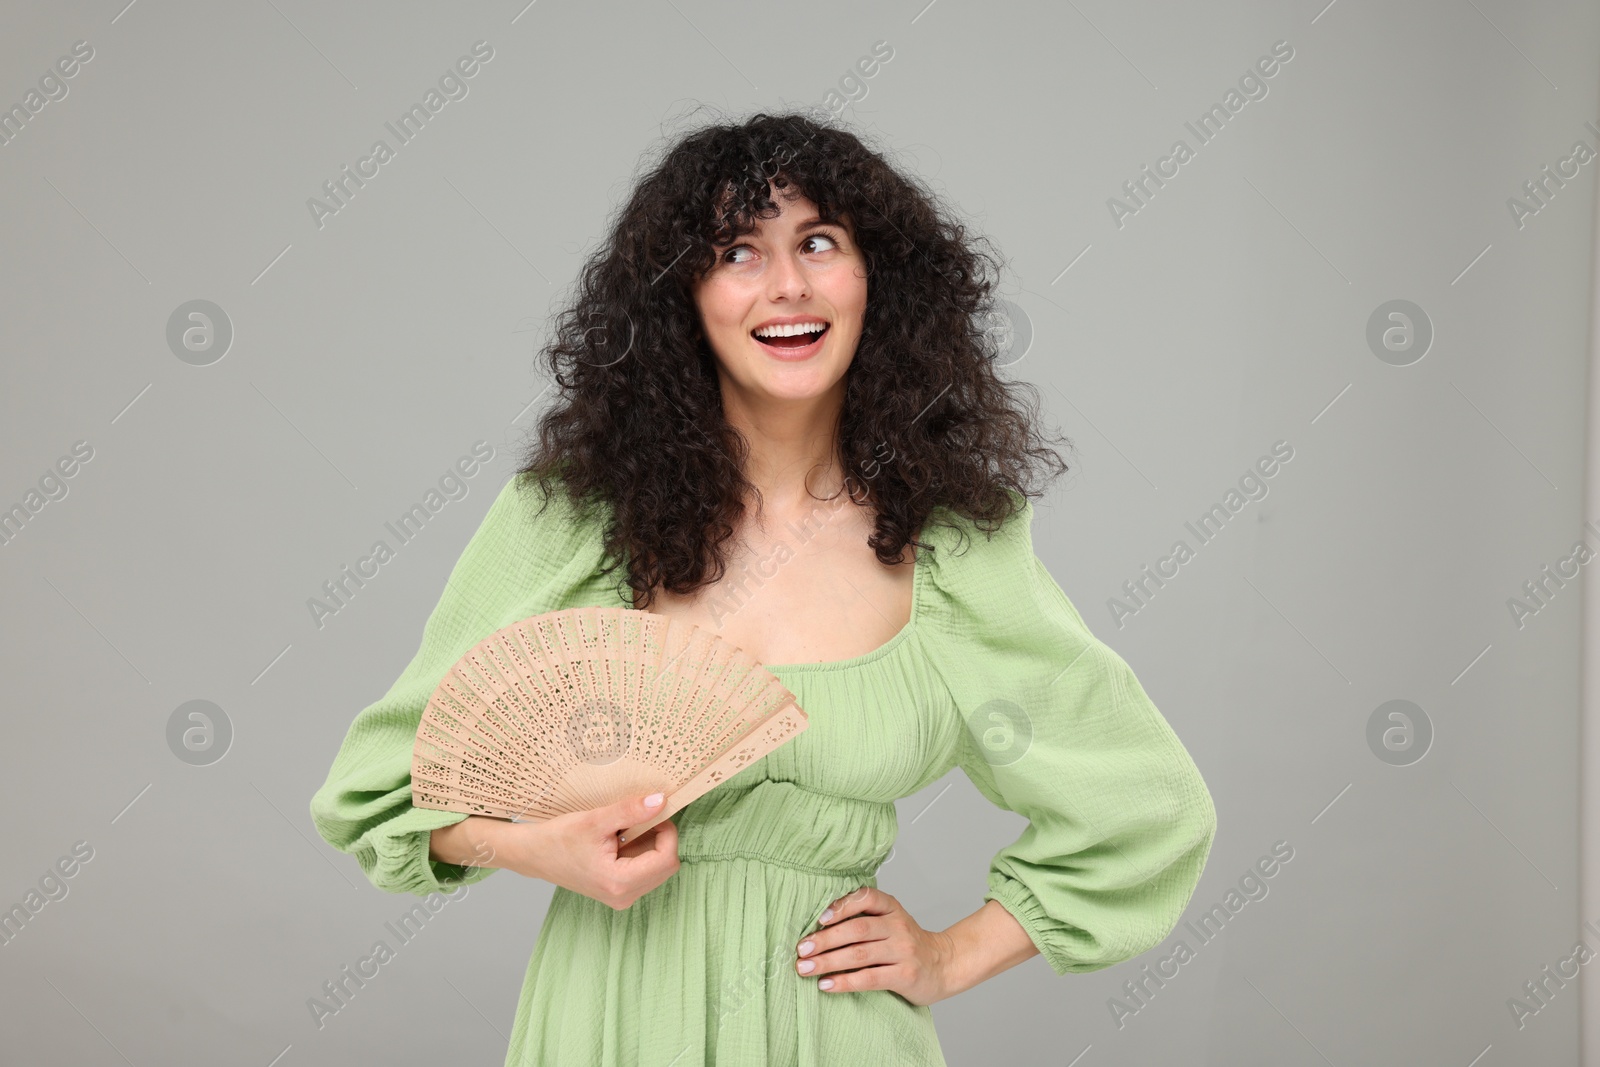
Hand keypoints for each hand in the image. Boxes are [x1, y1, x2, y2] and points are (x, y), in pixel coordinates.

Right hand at [516, 792, 680, 909]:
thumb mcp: (596, 820)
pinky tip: (620, 841)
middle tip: (638, 819)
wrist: (534, 855)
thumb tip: (660, 801)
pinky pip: (646, 871)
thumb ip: (630, 811)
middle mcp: (625, 896)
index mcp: (620, 883)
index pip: (667, 859)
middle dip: (659, 839)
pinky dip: (641, 852)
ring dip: (650, 845)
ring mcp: (622, 897)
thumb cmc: (559, 839)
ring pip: (658, 868)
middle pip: (666, 865)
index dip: (666, 832)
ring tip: (624, 832)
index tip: (652, 813)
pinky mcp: (619, 892)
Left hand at [794, 886, 958, 1005]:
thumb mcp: (891, 921)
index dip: (842, 906)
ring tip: (805, 968)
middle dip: (825, 939)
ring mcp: (903, 951)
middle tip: (801, 949)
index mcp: (892, 908)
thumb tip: (819, 925)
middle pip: (857, 929)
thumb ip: (864, 917)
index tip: (819, 919)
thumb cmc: (906, 943)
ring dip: (828, 962)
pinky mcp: (905, 975)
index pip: (866, 898)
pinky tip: (826, 985)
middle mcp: (898, 926)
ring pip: (859, 954)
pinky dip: (845, 982)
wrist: (944, 965)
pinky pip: (870, 978)